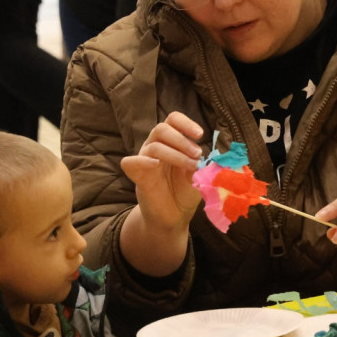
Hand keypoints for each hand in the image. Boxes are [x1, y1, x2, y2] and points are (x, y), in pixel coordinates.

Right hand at [120, 112, 203, 231]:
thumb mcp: (198, 175)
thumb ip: (201, 163)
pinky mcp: (136, 175)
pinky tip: (155, 164)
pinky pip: (129, 162)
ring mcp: (145, 160)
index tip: (200, 135)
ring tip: (191, 166)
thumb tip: (207, 156)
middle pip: (162, 128)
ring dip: (175, 153)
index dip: (185, 123)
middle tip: (198, 154)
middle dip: (182, 139)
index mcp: (171, 142)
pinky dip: (142, 160)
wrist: (173, 216)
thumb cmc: (185, 191)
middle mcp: (156, 146)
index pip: (173, 120)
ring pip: (154, 145)